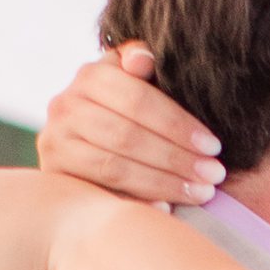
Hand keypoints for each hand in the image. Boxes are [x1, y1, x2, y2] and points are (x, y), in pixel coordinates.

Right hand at [39, 42, 224, 207]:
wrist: (82, 138)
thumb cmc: (126, 108)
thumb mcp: (134, 80)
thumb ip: (141, 65)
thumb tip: (143, 59)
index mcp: (91, 76)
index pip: (138, 99)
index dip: (177, 124)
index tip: (213, 146)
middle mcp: (65, 105)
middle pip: (126, 136)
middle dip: (175, 158)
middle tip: (214, 175)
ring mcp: (56, 142)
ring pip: (114, 167)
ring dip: (162, 183)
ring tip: (200, 192)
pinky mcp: (55, 175)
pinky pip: (100, 193)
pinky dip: (136, 202)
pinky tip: (166, 210)